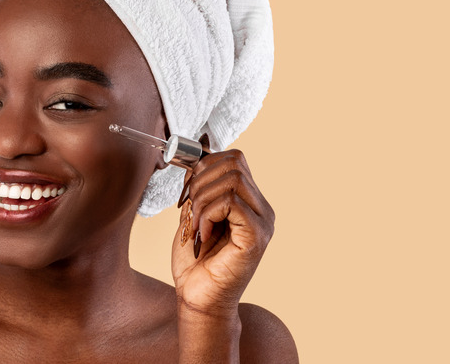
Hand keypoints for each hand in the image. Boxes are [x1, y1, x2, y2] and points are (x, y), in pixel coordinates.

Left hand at [171, 136, 274, 316]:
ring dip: (201, 199)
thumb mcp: (193, 213)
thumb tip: (196, 151)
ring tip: (195, 224)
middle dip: (200, 179)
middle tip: (188, 207)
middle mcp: (262, 209)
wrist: (197, 298)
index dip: (204, 164)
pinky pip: (231, 202)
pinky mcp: (257, 238)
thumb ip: (200, 186)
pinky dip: (208, 213)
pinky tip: (203, 234)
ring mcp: (263, 223)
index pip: (234, 158)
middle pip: (234, 162)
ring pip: (232, 179)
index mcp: (249, 201)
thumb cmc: (195, 261)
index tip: (186, 189)